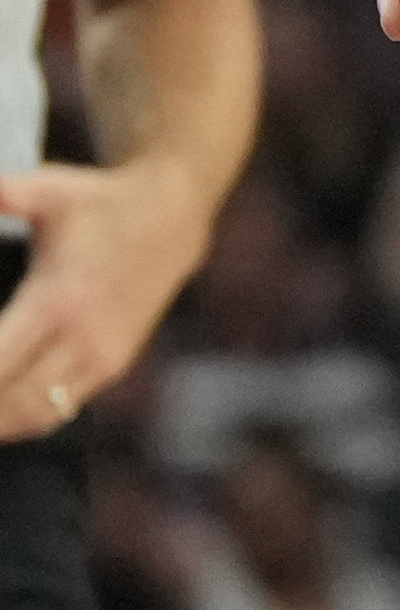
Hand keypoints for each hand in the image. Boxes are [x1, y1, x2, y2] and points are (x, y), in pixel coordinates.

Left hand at [0, 152, 211, 435]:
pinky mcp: (112, 364)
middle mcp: (83, 337)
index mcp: (58, 300)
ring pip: (37, 415)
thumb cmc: (98, 202)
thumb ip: (5, 194)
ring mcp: (102, 356)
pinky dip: (22, 420)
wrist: (171, 219)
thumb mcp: (48, 189)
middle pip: (12, 402)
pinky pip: (60, 409)